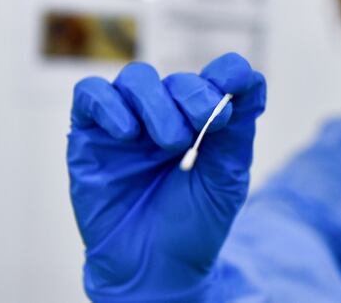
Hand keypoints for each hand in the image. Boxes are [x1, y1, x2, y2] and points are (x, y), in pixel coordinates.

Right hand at [67, 53, 265, 300]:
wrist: (156, 268)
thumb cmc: (195, 223)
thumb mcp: (227, 177)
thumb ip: (237, 128)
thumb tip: (251, 79)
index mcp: (203, 120)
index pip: (218, 76)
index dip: (228, 73)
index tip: (235, 85)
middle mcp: (165, 115)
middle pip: (178, 79)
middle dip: (193, 96)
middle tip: (203, 128)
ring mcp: (127, 123)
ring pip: (136, 79)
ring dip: (157, 102)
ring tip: (171, 142)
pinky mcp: (89, 136)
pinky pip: (90, 95)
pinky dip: (110, 105)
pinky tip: (129, 134)